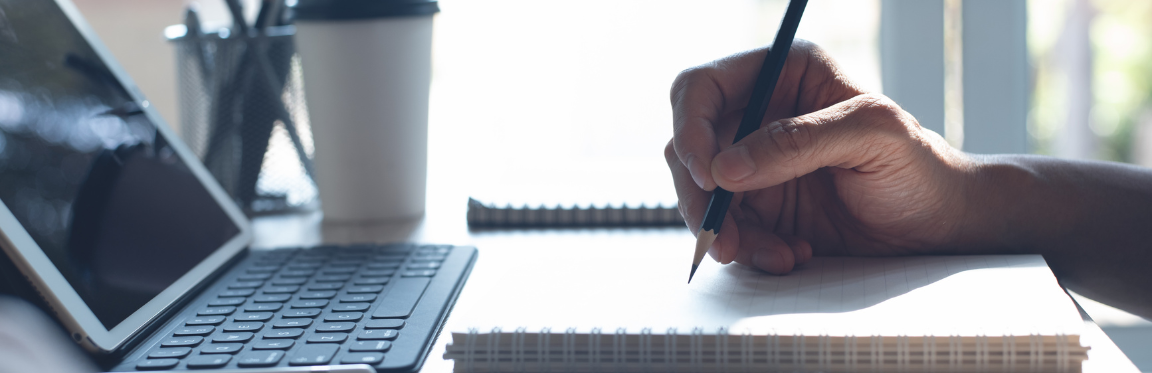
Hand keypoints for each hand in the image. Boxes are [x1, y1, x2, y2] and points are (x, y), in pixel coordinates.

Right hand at [666, 41, 976, 273]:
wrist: (939, 227)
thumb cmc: (921, 168)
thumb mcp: (872, 137)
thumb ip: (798, 142)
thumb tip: (725, 167)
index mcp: (782, 74)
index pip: (702, 87)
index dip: (690, 128)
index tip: (710, 174)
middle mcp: (759, 114)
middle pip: (688, 145)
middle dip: (699, 195)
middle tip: (719, 234)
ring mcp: (755, 163)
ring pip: (701, 194)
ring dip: (725, 230)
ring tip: (772, 254)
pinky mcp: (759, 207)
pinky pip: (726, 228)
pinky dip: (749, 249)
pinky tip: (789, 254)